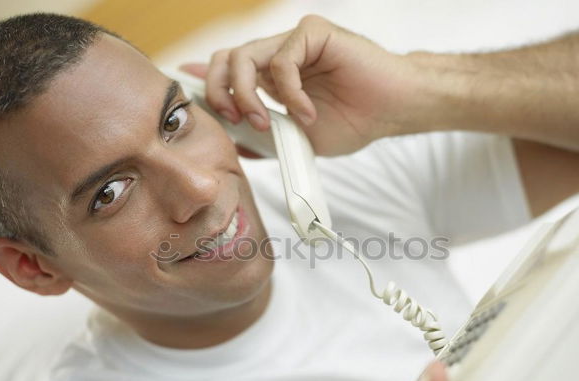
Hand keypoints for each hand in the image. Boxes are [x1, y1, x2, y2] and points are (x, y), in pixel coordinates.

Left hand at [190, 15, 423, 155]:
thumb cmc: (353, 120)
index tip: (186, 90)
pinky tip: (306, 114)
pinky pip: (282, 60)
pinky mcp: (314, 34)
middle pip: (226, 59)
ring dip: (248, 96)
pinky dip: (289, 94)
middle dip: (221, 92)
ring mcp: (294, 42)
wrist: (392, 109)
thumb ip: (268, 140)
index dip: (205, 79)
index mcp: (272, 78)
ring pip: (245, 56)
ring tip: (269, 123)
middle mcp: (278, 56)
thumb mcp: (300, 141)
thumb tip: (238, 147)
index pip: (228, 70)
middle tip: (237, 120)